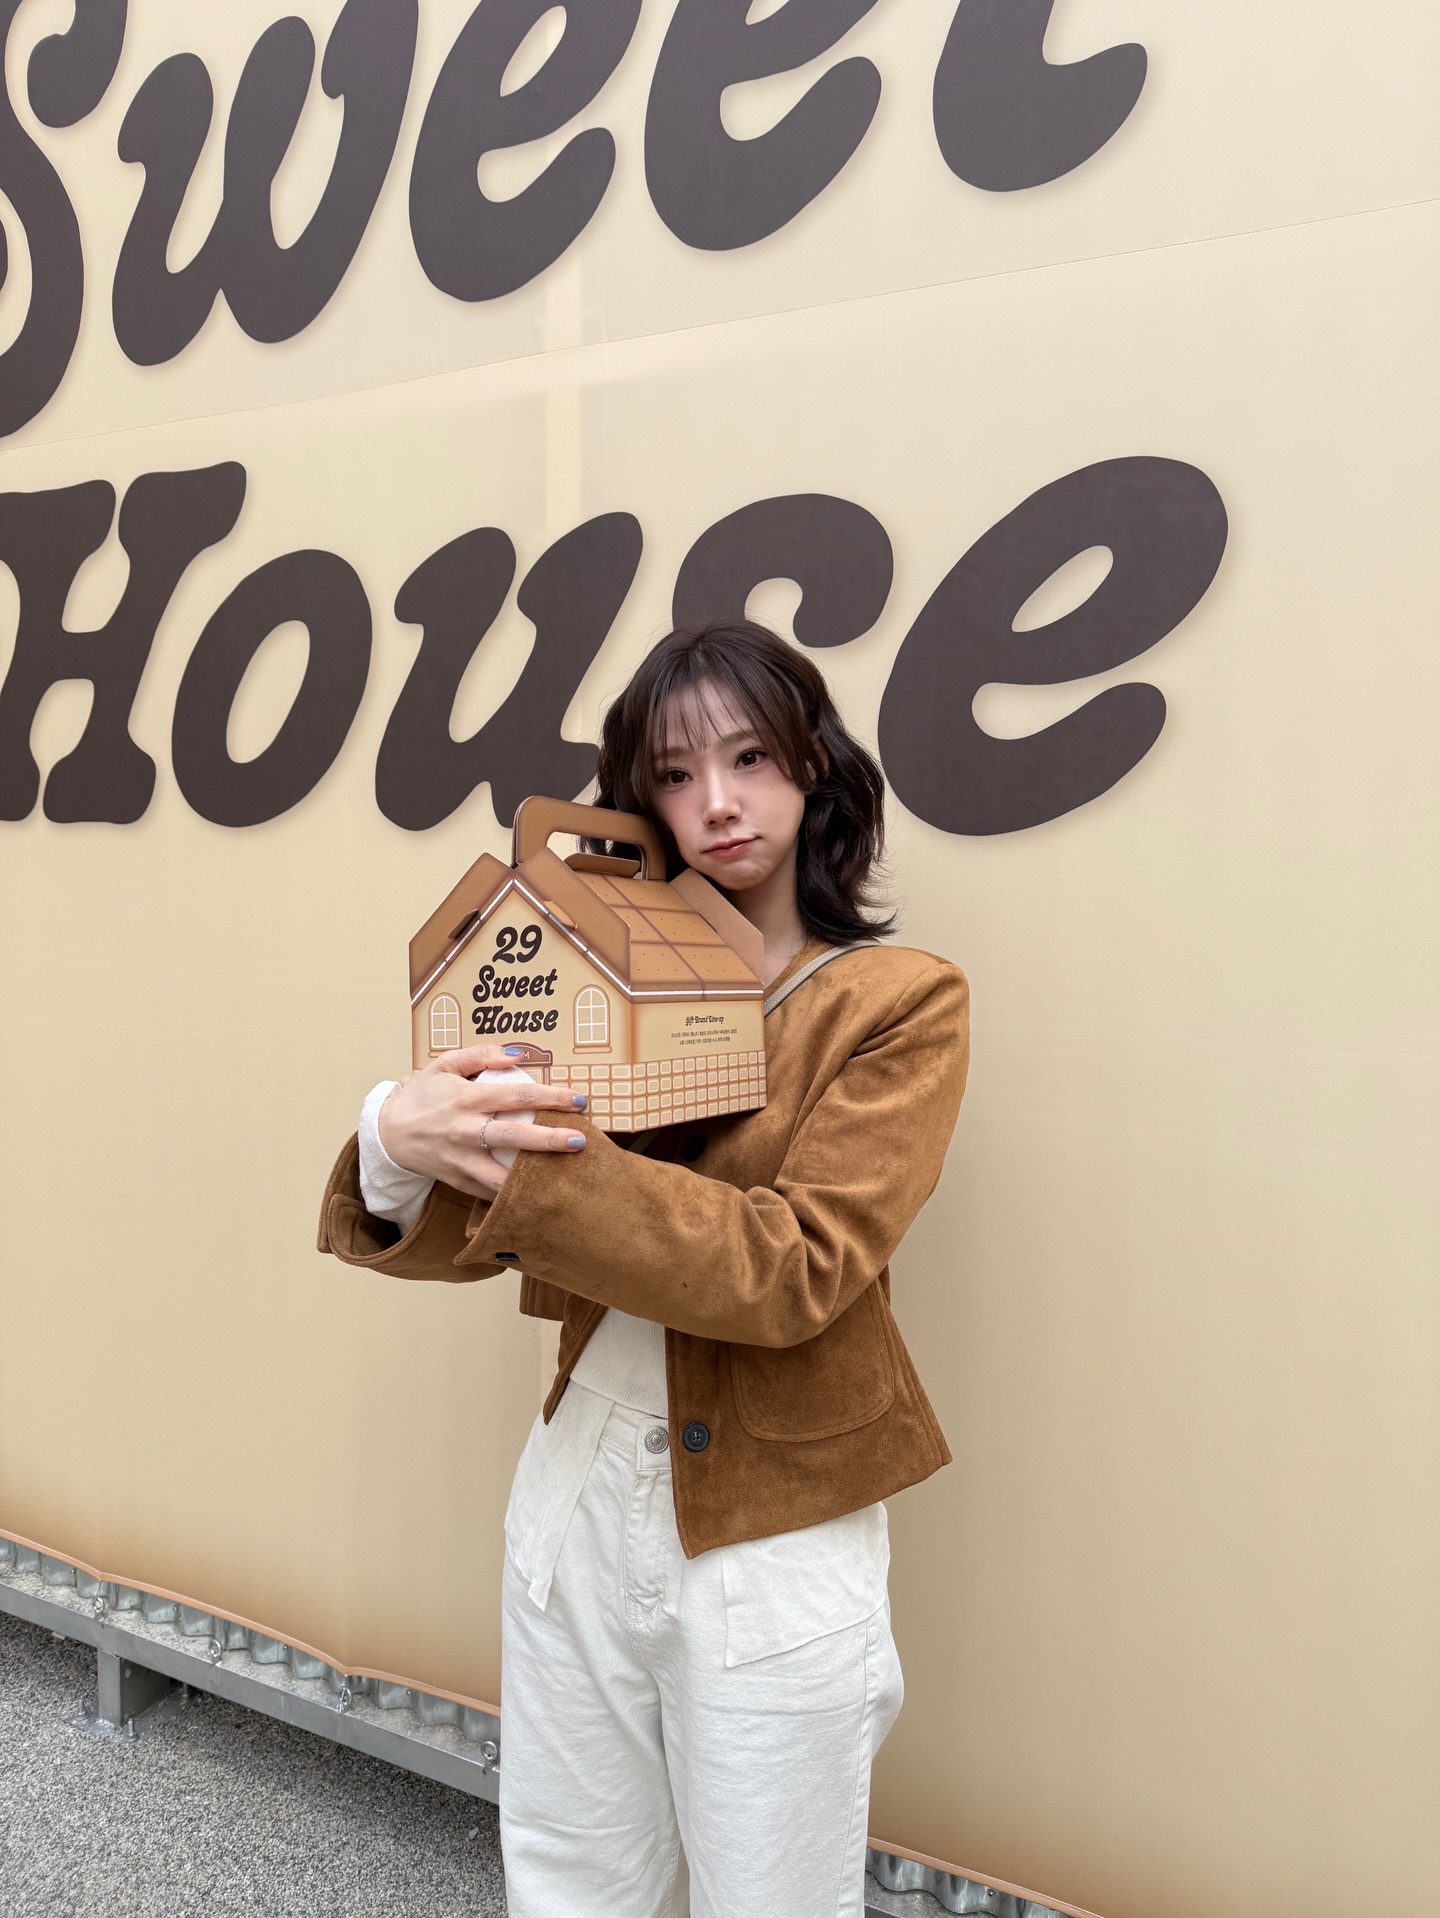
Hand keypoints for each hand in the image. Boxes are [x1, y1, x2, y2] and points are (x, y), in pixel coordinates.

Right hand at [377, 1045, 588, 1200]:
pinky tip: (539, 1191)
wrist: (387, 1133)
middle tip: (581, 1141)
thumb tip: (516, 1055)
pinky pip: (490, 1191)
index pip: (517, 1096)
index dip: (551, 1097)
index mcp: (466, 1098)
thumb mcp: (444, 1065)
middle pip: (514, 1136)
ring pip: (502, 1175)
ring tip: (564, 1175)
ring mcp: (461, 1160)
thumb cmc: (421, 1095)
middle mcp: (465, 1131)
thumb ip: (480, 1055)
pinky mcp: (458, 1181)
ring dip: (534, 1177)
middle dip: (550, 1140)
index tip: (578, 1101)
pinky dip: (514, 1193)